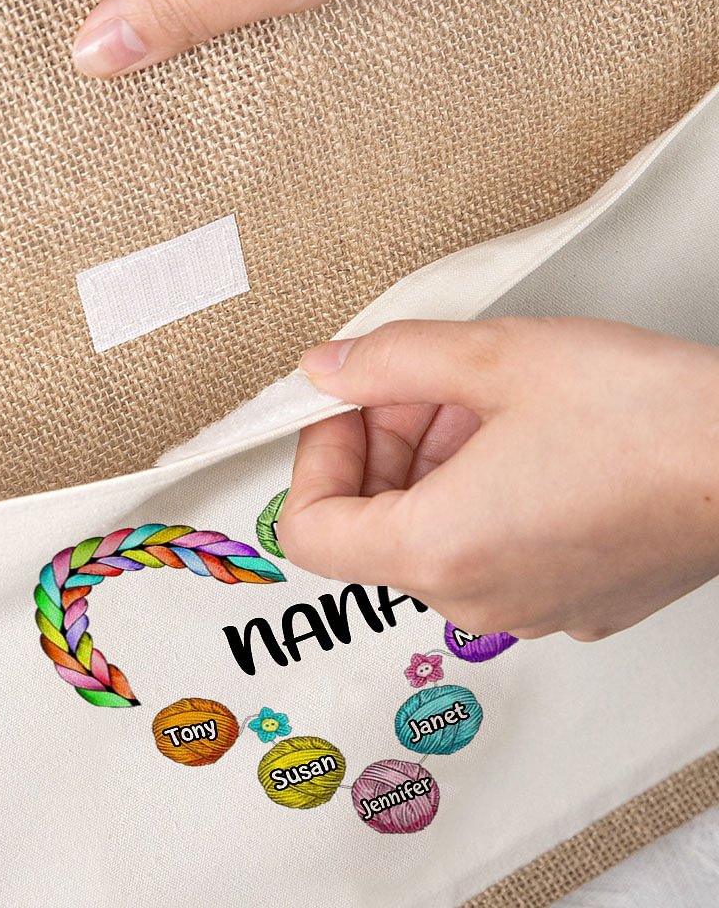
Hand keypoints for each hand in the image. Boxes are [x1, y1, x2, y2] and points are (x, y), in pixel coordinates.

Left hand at [278, 317, 718, 640]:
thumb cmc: (655, 422)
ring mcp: (525, 606)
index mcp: (439, 550)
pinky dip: (479, 492)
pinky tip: (522, 439)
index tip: (341, 411)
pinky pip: (486, 548)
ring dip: (433, 461)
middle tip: (422, 383)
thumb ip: (389, 361)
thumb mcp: (497, 359)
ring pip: (431, 532)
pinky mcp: (568, 597)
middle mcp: (475, 597)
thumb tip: (328, 370)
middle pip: (372, 525)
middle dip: (382, 443)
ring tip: (484, 399)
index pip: (308, 530)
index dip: (313, 459)